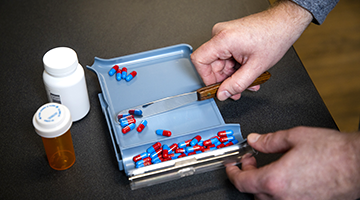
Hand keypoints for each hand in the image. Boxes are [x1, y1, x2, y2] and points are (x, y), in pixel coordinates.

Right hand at [191, 1, 311, 100]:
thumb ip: (237, 84)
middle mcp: (220, 34)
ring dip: (233, 75)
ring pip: (221, 62)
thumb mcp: (255, 67)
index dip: (206, 77)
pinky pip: (227, 56)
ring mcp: (225, 34)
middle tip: (235, 89)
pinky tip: (247, 73)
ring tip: (247, 81)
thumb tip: (223, 93)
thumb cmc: (274, 36)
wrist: (284, 23)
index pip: (199, 61)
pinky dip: (236, 67)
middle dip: (225, 80)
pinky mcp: (230, 37)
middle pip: (211, 64)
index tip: (216, 87)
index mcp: (223, 39)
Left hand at [226, 127, 359, 199]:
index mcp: (276, 180)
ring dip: (262, 185)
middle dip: (247, 176)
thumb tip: (254, 140)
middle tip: (252, 161)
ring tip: (268, 168)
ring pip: (267, 199)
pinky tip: (284, 178)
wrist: (359, 165)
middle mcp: (283, 197)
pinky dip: (277, 191)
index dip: (232, 173)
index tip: (232, 166)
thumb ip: (269, 140)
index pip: (242, 182)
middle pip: (253, 192)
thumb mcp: (295, 137)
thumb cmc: (334, 153)